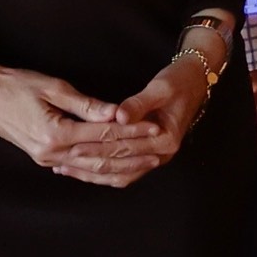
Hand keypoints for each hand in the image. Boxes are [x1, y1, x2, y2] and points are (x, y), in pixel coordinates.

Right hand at [0, 61, 149, 177]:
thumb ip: (86, 105)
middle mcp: (50, 152)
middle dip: (132, 152)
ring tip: (145, 162)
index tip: (155, 127)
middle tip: (159, 149)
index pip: (103, 135)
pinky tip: (114, 170)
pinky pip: (76, 168)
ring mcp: (45, 158)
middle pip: (100, 156)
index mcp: (55, 134)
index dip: (132, 131)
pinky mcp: (42, 157)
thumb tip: (115, 114)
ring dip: (119, 166)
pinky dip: (97, 170)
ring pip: (90, 168)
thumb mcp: (54, 88)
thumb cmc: (17, 84)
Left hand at [56, 55, 210, 186]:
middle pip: (120, 165)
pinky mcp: (149, 155)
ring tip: (65, 169)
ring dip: (93, 173)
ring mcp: (156, 158)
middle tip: (61, 161)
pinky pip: (124, 171)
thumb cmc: (178, 82)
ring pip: (120, 174)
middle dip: (90, 163)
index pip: (125, 148)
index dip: (98, 146)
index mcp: (166, 140)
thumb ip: (138, 104)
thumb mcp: (160, 88)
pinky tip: (83, 168)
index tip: (74, 145)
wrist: (196, 82)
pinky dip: (104, 171)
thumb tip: (117, 116)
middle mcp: (162, 155)